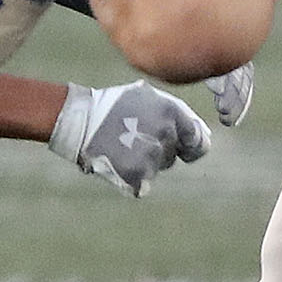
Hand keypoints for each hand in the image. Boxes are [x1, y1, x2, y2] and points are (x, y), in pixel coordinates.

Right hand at [50, 79, 212, 195]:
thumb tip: (202, 135)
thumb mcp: (148, 97)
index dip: (188, 146)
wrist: (80, 120)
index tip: (178, 148)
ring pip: (156, 169)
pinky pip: (141, 184)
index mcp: (171, 112)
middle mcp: (166, 134)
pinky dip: (131, 178)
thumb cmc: (114, 105)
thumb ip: (176, 114)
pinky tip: (116, 162)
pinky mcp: (136, 175)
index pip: (197, 140)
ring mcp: (152, 156)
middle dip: (158, 151)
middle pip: (172, 156)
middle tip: (133, 139)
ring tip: (121, 147)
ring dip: (143, 163)